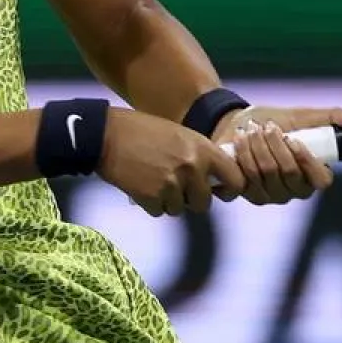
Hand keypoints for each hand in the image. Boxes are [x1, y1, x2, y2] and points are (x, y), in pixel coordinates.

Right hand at [96, 108, 247, 216]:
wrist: (107, 134)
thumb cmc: (143, 131)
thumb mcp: (180, 134)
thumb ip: (199, 155)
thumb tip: (216, 180)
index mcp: (203, 149)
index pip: (235, 180)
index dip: (230, 190)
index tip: (221, 192)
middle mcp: (192, 168)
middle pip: (204, 203)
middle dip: (191, 199)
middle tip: (175, 186)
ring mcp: (172, 184)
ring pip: (179, 209)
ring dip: (168, 200)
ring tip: (153, 179)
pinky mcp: (152, 197)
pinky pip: (159, 211)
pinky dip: (150, 203)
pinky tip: (141, 183)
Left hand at [211, 105, 341, 205]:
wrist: (237, 125)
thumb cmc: (273, 122)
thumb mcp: (302, 116)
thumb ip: (332, 118)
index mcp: (313, 174)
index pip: (321, 180)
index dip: (307, 161)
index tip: (293, 139)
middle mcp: (295, 190)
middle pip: (288, 173)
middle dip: (275, 145)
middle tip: (267, 126)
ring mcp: (272, 195)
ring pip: (266, 174)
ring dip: (256, 146)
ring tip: (250, 129)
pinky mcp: (249, 195)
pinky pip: (246, 179)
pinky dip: (242, 155)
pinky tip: (238, 141)